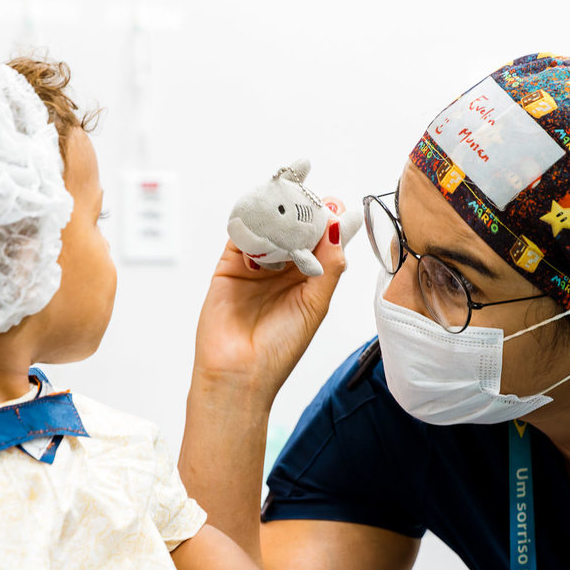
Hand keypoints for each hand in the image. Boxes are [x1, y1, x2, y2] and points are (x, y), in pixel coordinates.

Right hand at [192, 199, 350, 402]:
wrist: (239, 373)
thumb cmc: (280, 349)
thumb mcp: (315, 305)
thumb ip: (328, 266)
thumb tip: (339, 227)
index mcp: (308, 280)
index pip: (321, 242)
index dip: (329, 222)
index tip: (337, 206)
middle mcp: (283, 270)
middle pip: (295, 229)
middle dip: (303, 211)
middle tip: (311, 196)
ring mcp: (256, 266)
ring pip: (269, 227)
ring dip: (278, 212)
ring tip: (288, 199)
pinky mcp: (230, 266)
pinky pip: (240, 235)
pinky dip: (250, 220)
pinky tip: (263, 215)